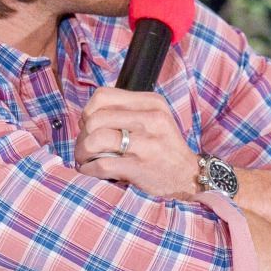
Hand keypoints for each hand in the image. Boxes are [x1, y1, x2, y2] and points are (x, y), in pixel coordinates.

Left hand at [75, 87, 198, 198]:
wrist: (187, 174)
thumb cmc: (163, 145)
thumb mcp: (154, 117)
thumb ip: (126, 110)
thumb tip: (86, 117)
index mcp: (151, 102)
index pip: (103, 96)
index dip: (88, 111)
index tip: (91, 125)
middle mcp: (150, 119)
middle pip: (95, 119)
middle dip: (82, 135)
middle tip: (86, 145)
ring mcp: (146, 143)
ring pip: (95, 140)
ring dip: (82, 152)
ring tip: (86, 158)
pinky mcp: (139, 166)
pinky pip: (101, 164)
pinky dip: (89, 169)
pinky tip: (92, 169)